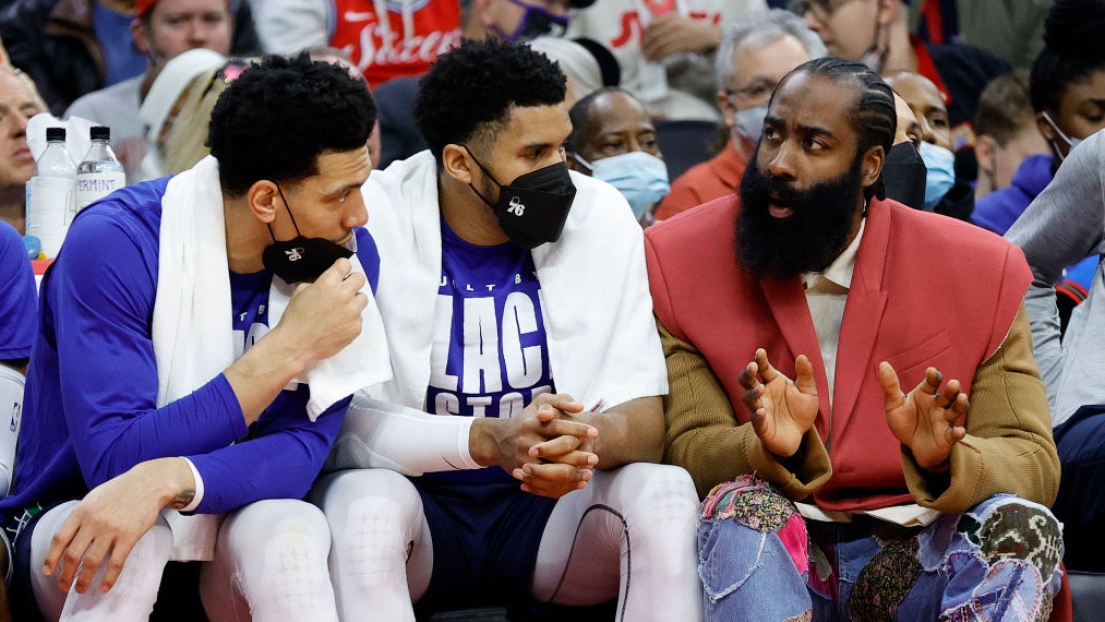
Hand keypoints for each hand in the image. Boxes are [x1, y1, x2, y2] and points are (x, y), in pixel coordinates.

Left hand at [42, 458, 192, 593]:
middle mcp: (93, 521)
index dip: (51, 558)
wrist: (149, 483)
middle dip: (66, 574)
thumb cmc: (121, 490)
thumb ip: (81, 515)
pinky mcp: (129, 536)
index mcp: (82, 511)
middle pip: (73, 554)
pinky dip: (109, 578)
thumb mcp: (94, 497)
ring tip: (81, 588)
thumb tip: (69, 536)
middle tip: (64, 586)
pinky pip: (116, 562)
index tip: (48, 571)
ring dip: (84, 579)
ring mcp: (111, 530)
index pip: (60, 539)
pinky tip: (105, 586)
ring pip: (92, 561)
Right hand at [275, 258, 367, 365]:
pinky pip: (359, 318)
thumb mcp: (301, 291)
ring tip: (340, 310)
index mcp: (328, 282)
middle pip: (360, 278)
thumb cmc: (295, 318)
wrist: (296, 345)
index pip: (345, 264)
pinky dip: (351, 319)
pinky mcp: (356, 327)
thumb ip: (319, 282)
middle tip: (343, 290)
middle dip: (351, 282)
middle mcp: (344, 295)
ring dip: (353, 301)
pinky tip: (338, 324)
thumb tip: (330, 280)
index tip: (340, 273)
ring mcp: (352, 312)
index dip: (341, 268)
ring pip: (362, 298)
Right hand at [471, 394, 597, 497]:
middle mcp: (528, 442)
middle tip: (595, 458)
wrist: (497, 440)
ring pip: (553, 471)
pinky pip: (547, 483)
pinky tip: (579, 482)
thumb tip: (579, 406)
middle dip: (578, 456)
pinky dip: (564, 485)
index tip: (594, 432)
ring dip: (574, 474)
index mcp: (533, 423)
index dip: (577, 429)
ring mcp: (524, 460)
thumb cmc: (526, 418)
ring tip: (590, 473)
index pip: (558, 426)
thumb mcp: (539, 402)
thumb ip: (560, 400)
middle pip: (557, 452)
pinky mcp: (524, 474)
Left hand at [641, 14, 721, 60]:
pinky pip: (665, 51)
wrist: (710, 35)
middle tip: (644, 54)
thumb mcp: (680, 23)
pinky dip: (659, 57)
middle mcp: (674, 23)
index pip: (651, 25)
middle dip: (646, 47)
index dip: (645, 36)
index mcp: (671, 17)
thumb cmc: (694, 32)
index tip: (643, 44)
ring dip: (651, 53)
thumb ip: (667, 27)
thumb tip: (651, 38)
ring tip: (649, 59)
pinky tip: (656, 60)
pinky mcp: (682, 43)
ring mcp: (678, 33)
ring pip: (658, 44)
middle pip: (653, 36)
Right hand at [737, 348, 818, 457]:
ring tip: (760, 388)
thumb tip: (802, 356)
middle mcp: (762, 394)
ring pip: (748, 399)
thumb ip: (806, 374)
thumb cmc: (800, 411)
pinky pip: (756, 421)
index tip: (760, 352)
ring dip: (752, 393)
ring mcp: (760, 410)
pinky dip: (757, 416)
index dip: (760, 359)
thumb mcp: (808, 391)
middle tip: (752, 367)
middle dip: (747, 373)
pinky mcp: (762, 427)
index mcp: (772, 381)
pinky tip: (762, 412)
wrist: (799, 436)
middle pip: (747, 381)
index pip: (763, 367)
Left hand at [879, 363, 967, 469]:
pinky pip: (954, 434)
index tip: (931, 371)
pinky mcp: (947, 437)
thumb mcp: (894, 404)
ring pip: (956, 410)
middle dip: (952, 389)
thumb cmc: (905, 421)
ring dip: (960, 404)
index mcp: (926, 393)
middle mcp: (938, 405)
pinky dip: (958, 433)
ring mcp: (944, 420)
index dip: (933, 376)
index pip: (932, 382)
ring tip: (962, 398)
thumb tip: (882, 363)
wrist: (910, 446)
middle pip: (949, 394)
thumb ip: (890, 386)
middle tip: (953, 383)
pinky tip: (959, 431)